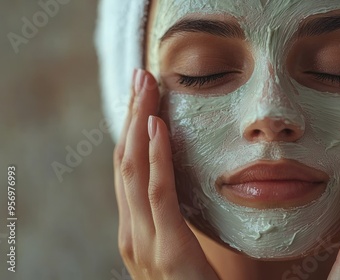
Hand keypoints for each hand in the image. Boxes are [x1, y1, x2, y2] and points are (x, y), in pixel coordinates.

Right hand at [113, 69, 218, 279]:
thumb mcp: (182, 246)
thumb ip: (177, 218)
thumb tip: (186, 181)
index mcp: (135, 228)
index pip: (128, 168)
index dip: (131, 127)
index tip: (144, 93)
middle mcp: (131, 231)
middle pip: (124, 160)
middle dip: (131, 114)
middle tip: (142, 75)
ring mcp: (142, 241)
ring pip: (132, 170)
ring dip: (137, 122)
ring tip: (147, 85)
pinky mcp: (165, 248)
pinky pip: (158, 193)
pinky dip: (155, 157)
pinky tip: (157, 126)